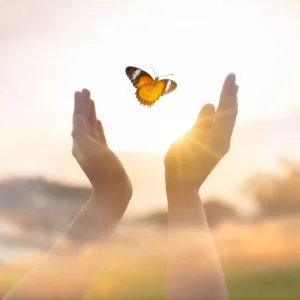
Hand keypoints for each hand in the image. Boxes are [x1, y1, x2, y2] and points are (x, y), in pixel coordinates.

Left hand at [72, 89, 131, 215]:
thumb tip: (77, 118)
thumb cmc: (103, 171)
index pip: (78, 118)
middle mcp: (84, 144)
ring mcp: (95, 149)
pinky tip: (97, 121)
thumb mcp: (90, 150)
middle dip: (84, 105)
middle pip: (83, 120)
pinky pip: (99, 136)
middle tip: (85, 90)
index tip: (81, 91)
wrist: (114, 191)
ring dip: (90, 114)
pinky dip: (97, 127)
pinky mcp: (104, 154)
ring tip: (91, 101)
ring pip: (91, 127)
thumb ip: (81, 133)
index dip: (79, 104)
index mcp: (79, 142)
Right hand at [164, 73, 237, 190]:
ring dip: (230, 104)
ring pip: (229, 120)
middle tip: (233, 78)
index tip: (231, 75)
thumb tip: (210, 104)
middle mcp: (224, 139)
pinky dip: (225, 114)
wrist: (183, 185)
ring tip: (232, 90)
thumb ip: (201, 122)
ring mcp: (221, 144)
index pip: (226, 108)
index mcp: (218, 137)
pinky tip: (222, 110)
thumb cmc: (181, 163)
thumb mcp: (188, 141)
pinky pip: (224, 126)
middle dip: (232, 94)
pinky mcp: (216, 147)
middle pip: (231, 112)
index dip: (228, 91)